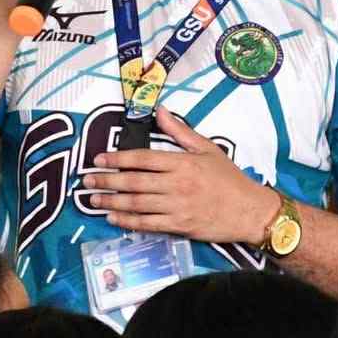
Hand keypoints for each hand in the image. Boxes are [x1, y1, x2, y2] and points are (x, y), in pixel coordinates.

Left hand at [85, 108, 281, 244]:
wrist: (250, 211)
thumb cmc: (229, 179)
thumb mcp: (207, 149)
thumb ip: (180, 131)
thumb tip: (160, 111)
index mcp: (182, 163)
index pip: (142, 158)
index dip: (117, 159)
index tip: (98, 159)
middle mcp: (177, 185)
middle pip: (134, 182)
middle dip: (107, 181)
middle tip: (87, 181)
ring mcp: (177, 207)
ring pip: (137, 204)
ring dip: (112, 202)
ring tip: (93, 199)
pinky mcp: (179, 226)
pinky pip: (148, 224)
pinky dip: (128, 222)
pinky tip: (113, 218)